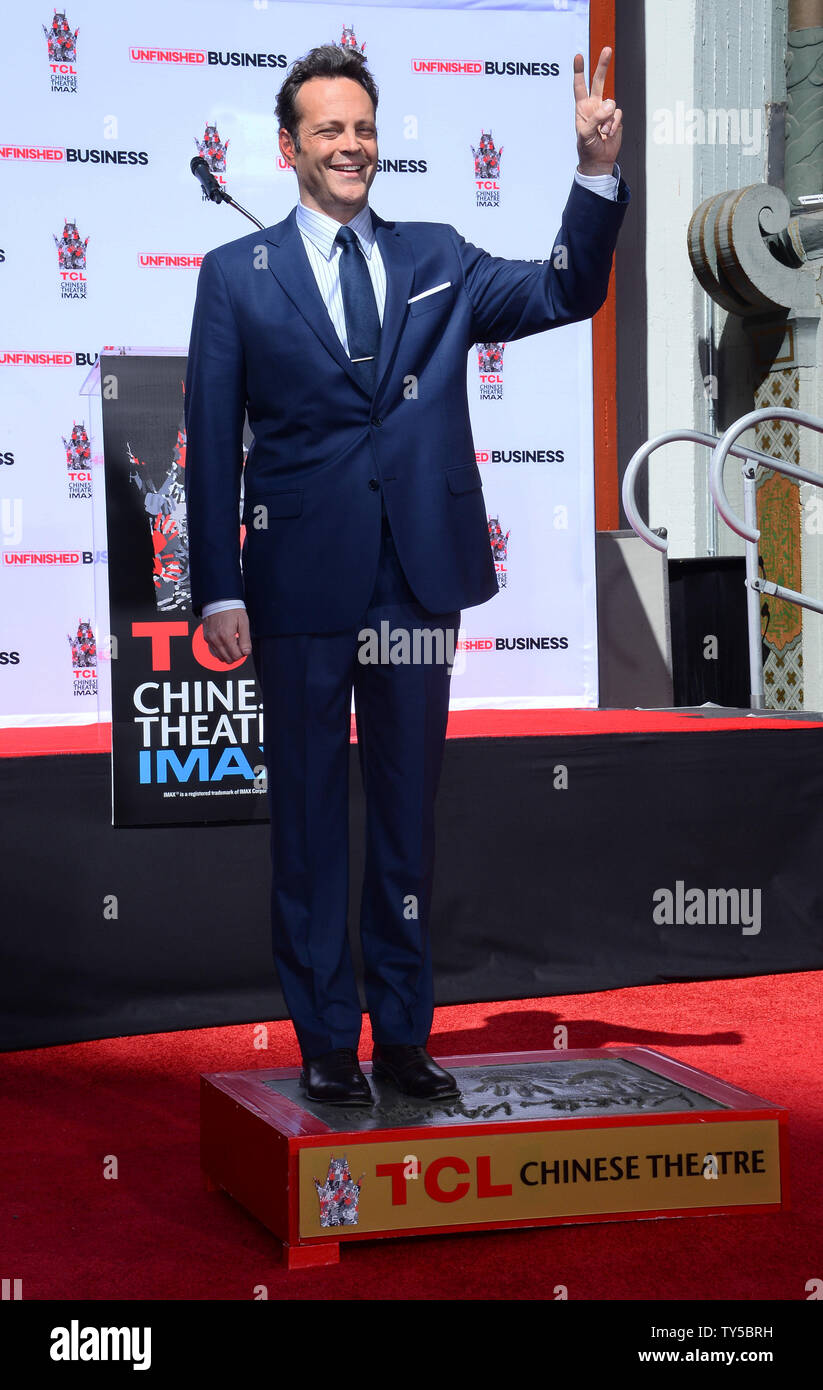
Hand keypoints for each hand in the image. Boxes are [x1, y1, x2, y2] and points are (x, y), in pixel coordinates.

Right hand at [202, 607, 251, 664]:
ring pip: (220, 657)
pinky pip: (213, 651)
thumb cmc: (231, 609)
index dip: (242, 654)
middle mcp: (216, 639)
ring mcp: (210, 639)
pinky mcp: (206, 637)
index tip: (244, 648)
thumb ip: (245, 640)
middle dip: (236, 655)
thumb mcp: (243, 622)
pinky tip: (225, 643)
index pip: (236, 656)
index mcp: (226, 636)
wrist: (219, 600)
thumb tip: (246, 652)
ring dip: (228, 654)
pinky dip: (220, 650)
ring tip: (233, 644)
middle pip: (228, 659)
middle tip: (239, 646)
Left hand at [574, 47, 622, 174]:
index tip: (578, 56)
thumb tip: (610, 106)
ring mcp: (606, 111)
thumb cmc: (587, 147)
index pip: (579, 86)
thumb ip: (595, 118)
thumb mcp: (585, 133)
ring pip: (611, 104)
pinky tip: (608, 134)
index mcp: (582, 108)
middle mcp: (594, 106)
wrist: (599, 160)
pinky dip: (614, 125)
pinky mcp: (616, 118)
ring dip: (607, 120)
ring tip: (601, 133)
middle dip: (603, 65)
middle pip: (599, 81)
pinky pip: (618, 115)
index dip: (579, 71)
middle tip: (607, 49)